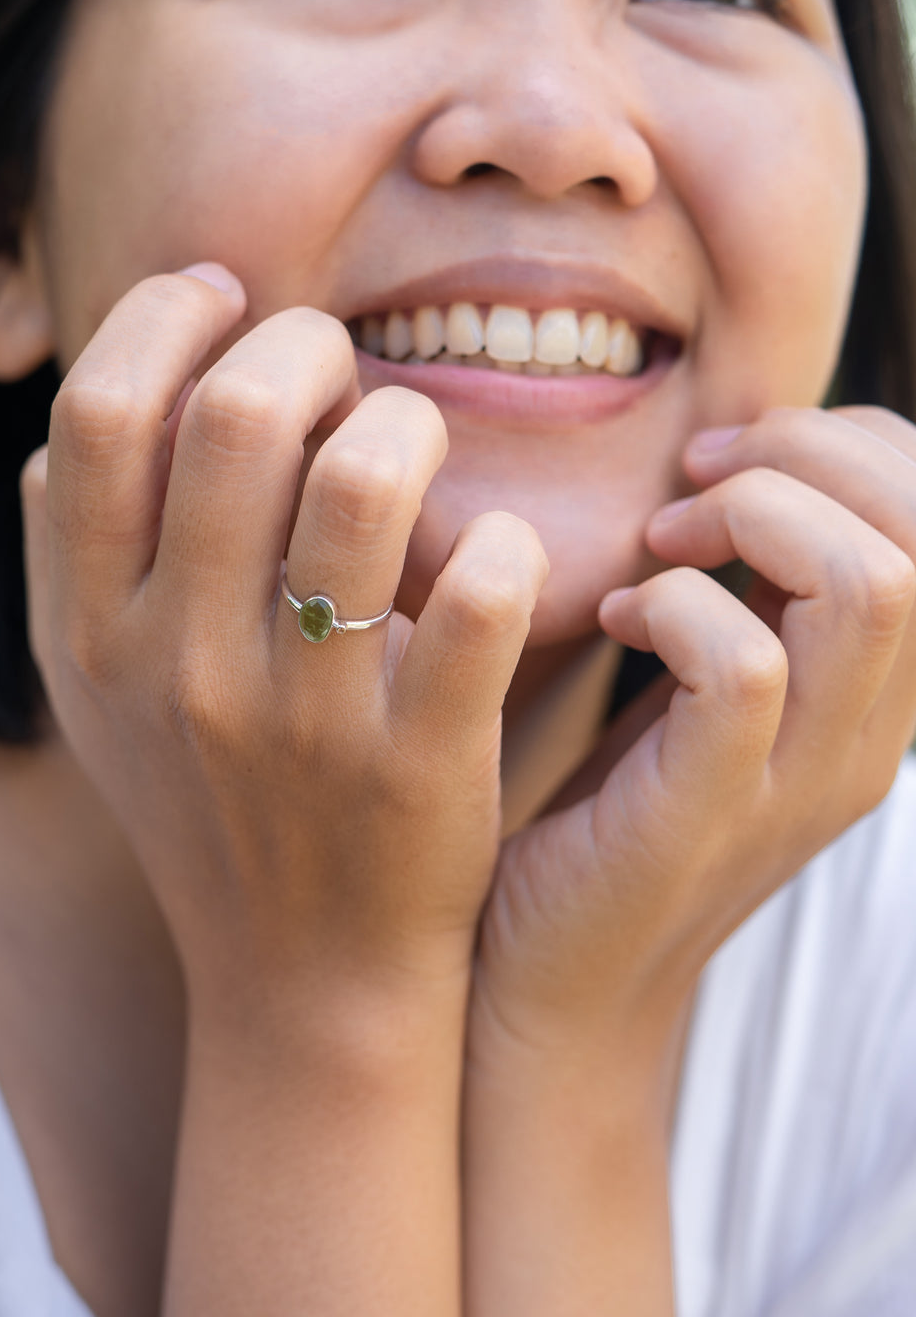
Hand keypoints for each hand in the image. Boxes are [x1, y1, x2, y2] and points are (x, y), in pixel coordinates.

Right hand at [19, 266, 546, 1031]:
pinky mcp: (421, 764)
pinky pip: (480, 596)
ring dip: (409, 423)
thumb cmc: (207, 803)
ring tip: (414, 442)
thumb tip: (71, 429)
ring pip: (367, 480)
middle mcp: (182, 666)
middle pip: (241, 413)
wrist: (302, 981)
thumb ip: (63, 559)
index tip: (228, 301)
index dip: (166, 317)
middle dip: (310, 344)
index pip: (102, 410)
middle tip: (340, 366)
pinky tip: (495, 553)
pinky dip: (505, 545)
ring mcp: (304, 720)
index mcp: (94, 630)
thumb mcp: (95, 694)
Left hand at [462, 405, 915, 1316]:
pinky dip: (675, 606)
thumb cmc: (609, 808)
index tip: (716, 458)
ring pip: (871, 585)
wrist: (552, 983)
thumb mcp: (701, 682)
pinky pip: (748, 667)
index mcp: (872, 688)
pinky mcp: (713, 812)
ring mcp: (802, 779)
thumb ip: (747, 590)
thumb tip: (735, 461)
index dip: (842, 440)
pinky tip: (619, 622)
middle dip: (804, 454)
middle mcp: (867, 732)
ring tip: (658, 546)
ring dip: (750, 519)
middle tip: (691, 481)